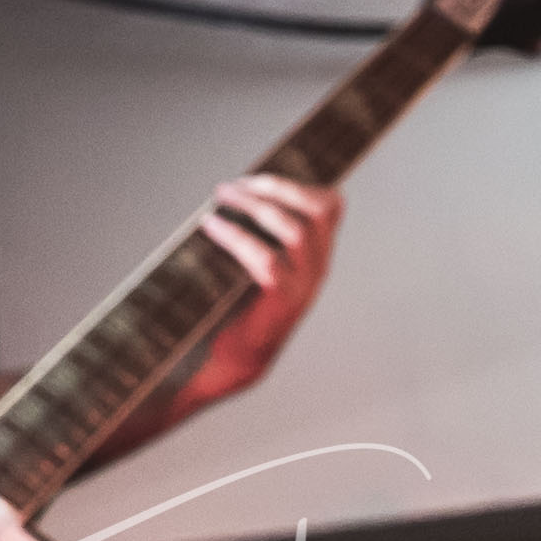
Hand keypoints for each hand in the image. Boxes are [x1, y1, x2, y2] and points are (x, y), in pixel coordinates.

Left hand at [168, 173, 340, 414]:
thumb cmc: (231, 307)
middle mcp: (317, 268)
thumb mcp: (249, 261)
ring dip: (256, 207)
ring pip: (297, 231)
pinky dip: (237, 237)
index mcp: (313, 255)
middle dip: (276, 186)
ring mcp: (303, 287)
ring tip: (220, 199)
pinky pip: (267, 260)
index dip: (298, 182)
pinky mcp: (282, 304)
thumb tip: (227, 188)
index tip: (255, 178)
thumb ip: (253, 231)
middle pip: (319, 209)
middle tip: (233, 186)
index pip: (330, 206)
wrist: (228, 363)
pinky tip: (210, 226)